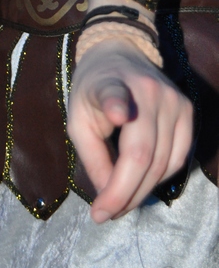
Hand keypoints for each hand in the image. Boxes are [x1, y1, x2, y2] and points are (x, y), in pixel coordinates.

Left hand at [68, 39, 192, 222]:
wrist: (119, 53)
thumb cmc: (92, 90)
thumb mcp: (77, 119)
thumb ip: (92, 157)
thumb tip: (108, 198)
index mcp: (111, 84)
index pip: (115, 94)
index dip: (116, 104)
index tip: (118, 114)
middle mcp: (149, 91)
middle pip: (142, 156)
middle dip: (124, 194)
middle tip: (104, 214)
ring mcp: (174, 100)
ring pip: (164, 163)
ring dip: (142, 192)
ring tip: (119, 205)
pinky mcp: (188, 110)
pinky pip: (179, 157)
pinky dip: (161, 177)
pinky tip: (141, 182)